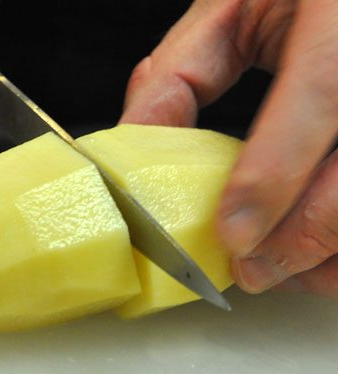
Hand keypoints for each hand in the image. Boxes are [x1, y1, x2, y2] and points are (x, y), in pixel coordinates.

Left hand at [119, 0, 337, 297]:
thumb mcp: (226, 18)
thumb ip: (176, 77)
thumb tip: (134, 142)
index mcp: (335, 17)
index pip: (319, 97)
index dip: (272, 176)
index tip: (232, 236)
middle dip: (298, 239)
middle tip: (248, 269)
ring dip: (322, 255)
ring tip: (275, 264)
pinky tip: (308, 247)